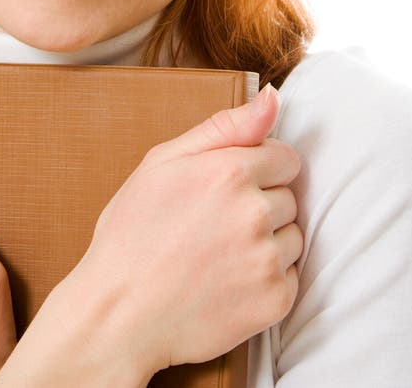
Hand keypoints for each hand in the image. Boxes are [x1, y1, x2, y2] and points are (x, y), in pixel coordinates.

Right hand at [74, 84, 301, 376]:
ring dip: (268, 241)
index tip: (229, 187)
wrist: (118, 315)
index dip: (258, 169)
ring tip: (220, 253)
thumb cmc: (132, 233)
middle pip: (288, 196)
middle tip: (214, 224)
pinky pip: (292, 276)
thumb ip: (225, 126)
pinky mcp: (274, 300)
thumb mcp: (163, 162)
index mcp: (230, 171)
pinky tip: (229, 281)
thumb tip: (273, 97)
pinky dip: (267, 279)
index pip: (285, 156)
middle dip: (261, 204)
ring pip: (293, 236)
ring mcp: (266, 259)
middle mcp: (255, 212)